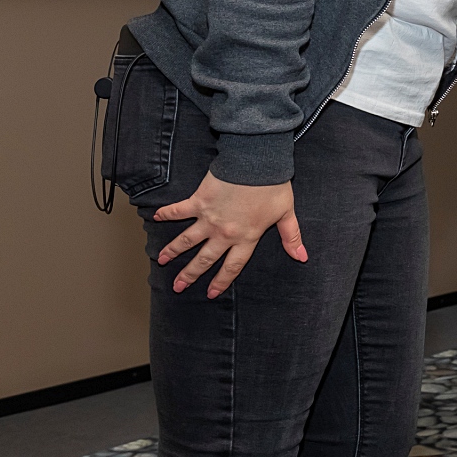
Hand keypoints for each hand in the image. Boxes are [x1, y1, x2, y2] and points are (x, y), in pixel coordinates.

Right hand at [154, 172, 304, 298]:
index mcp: (246, 237)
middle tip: (178, 287)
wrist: (256, 163)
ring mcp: (209, 218)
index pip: (232, 266)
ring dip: (172, 251)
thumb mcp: (286, 214)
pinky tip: (155, 218)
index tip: (211, 292)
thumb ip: (291, 237)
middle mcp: (224, 233)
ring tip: (161, 261)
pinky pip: (179, 210)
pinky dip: (167, 214)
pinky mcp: (199, 201)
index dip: (222, 280)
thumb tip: (302, 257)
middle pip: (205, 259)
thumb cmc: (273, 187)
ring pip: (187, 240)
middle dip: (190, 274)